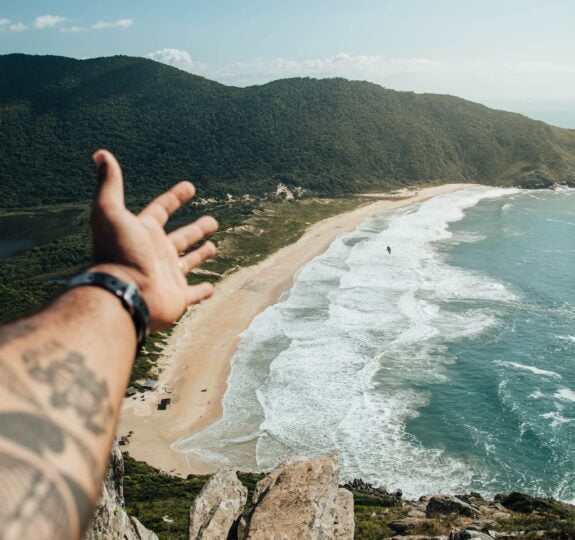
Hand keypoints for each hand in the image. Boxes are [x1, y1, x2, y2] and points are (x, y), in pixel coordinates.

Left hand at [89, 150, 217, 330]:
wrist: (123, 293)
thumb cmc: (118, 252)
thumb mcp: (109, 211)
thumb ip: (109, 184)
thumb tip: (100, 153)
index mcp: (144, 233)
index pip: (161, 210)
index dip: (174, 197)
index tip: (190, 187)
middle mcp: (156, 253)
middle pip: (181, 237)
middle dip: (196, 228)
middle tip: (213, 221)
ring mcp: (168, 275)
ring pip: (188, 262)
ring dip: (200, 255)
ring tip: (214, 247)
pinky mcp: (177, 297)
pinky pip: (193, 293)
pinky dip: (203, 291)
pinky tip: (211, 288)